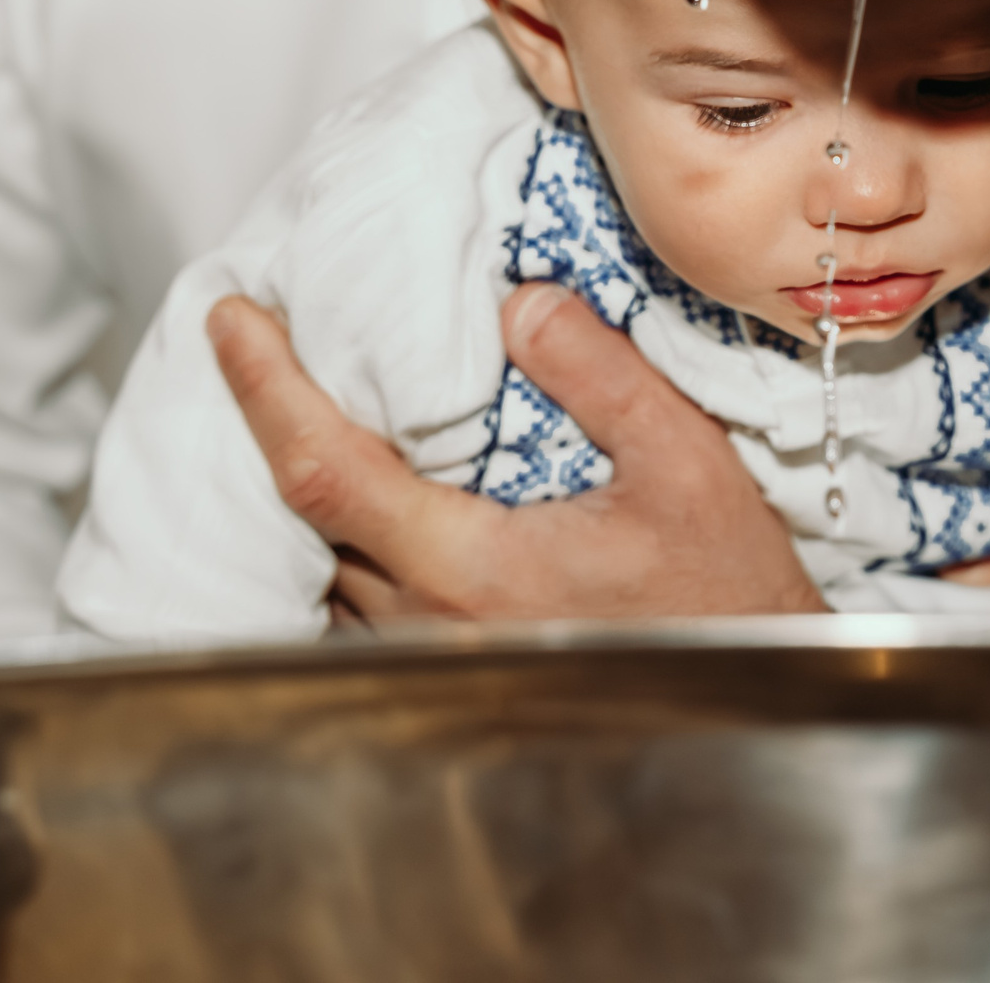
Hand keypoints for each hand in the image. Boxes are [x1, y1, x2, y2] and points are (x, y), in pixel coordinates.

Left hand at [209, 283, 827, 622]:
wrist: (757, 688)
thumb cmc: (727, 591)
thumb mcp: (686, 464)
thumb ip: (600, 376)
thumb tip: (519, 301)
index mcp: (475, 566)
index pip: (327, 470)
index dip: (266, 389)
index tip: (232, 320)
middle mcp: (432, 623)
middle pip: (303, 519)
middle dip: (265, 424)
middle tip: (254, 337)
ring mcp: (435, 657)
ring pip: (325, 567)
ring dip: (301, 485)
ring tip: (299, 403)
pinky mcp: (452, 672)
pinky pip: (359, 602)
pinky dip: (339, 539)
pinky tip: (357, 497)